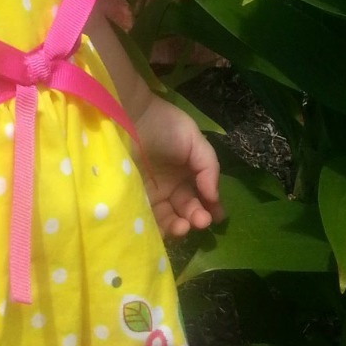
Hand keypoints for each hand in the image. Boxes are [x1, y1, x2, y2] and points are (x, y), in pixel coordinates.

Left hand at [133, 96, 222, 238]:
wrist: (128, 116)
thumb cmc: (163, 124)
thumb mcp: (193, 139)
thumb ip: (209, 167)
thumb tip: (214, 197)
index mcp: (185, 172)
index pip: (200, 196)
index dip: (210, 207)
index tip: (217, 216)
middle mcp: (169, 187)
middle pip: (186, 210)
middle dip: (197, 218)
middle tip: (202, 220)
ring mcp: (151, 195)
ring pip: (169, 219)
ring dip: (180, 227)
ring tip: (184, 225)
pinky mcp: (134, 200)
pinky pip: (149, 220)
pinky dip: (160, 229)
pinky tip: (168, 228)